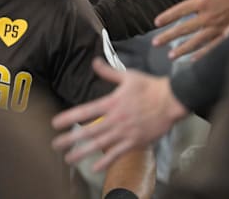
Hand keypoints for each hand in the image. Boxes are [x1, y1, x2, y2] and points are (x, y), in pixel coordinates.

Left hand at [51, 59, 186, 170]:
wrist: (172, 100)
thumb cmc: (150, 87)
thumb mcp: (128, 76)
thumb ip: (108, 72)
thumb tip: (94, 62)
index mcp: (112, 102)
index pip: (86, 111)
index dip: (69, 117)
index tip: (55, 123)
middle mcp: (115, 119)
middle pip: (89, 131)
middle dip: (70, 139)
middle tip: (55, 145)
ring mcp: (125, 132)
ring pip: (100, 145)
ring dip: (83, 152)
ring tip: (69, 158)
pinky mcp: (135, 141)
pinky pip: (118, 153)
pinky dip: (106, 161)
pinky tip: (95, 167)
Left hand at [153, 0, 228, 59]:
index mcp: (203, 2)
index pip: (180, 11)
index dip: (167, 17)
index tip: (156, 23)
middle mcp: (208, 17)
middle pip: (184, 29)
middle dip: (168, 37)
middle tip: (155, 43)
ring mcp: (217, 28)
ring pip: (196, 41)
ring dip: (182, 49)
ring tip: (171, 56)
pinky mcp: (227, 34)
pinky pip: (212, 46)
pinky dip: (202, 53)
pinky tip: (193, 59)